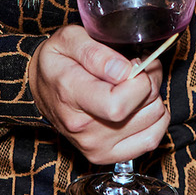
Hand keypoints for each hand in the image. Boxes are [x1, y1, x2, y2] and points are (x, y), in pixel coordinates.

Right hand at [27, 24, 168, 164]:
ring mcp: (95, 146)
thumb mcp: (68, 39)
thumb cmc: (57, 62)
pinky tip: (139, 105)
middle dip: (150, 81)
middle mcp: (84, 129)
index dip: (140, 79)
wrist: (40, 89)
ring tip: (135, 86)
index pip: (119, 104)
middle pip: (145, 109)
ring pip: (155, 121)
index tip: (134, 63)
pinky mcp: (105, 155)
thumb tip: (124, 71)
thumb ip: (96, 53)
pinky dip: (154, 120)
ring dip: (152, 99)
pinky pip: (151, 139)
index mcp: (72, 96)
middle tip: (137, 69)